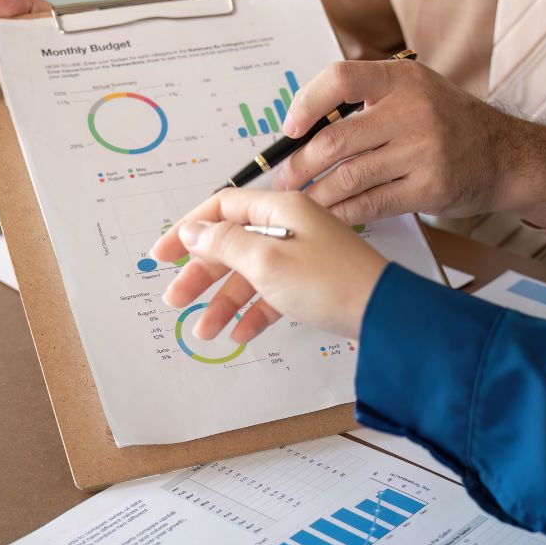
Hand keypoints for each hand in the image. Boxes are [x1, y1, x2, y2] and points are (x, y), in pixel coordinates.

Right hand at [150, 190, 386, 344]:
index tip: (161, 256)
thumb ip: (224, 243)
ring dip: (224, 302)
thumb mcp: (266, 261)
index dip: (187, 230)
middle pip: (232, 244)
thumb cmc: (328, 282)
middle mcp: (290, 228)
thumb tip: (192, 230)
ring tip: (204, 331)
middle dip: (201, 274)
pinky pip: (273, 295)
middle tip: (174, 301)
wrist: (384, 316)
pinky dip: (254, 313)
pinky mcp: (312, 285)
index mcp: (280, 210)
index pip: (221, 209)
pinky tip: (239, 335)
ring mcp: (302, 257)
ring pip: (250, 274)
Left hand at [272, 58, 545, 227]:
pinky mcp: (429, 188)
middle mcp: (413, 110)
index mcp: (403, 78)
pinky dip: (344, 213)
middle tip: (282, 179)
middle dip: (300, 164)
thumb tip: (306, 120)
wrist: (508, 157)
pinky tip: (330, 217)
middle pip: (336, 139)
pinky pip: (372, 203)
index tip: (289, 129)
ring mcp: (423, 151)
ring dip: (317, 194)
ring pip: (349, 176)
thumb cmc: (454, 125)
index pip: (341, 78)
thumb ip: (371, 95)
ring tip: (300, 203)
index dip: (306, 103)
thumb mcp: (418, 90)